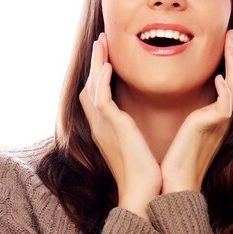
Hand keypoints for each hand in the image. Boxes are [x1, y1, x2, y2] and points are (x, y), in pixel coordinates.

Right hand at [79, 32, 161, 219]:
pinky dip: (103, 80)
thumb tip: (137, 125)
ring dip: (97, 63)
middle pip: (88, 87)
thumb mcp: (135, 147)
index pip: (95, 97)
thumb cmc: (144, 174)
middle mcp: (99, 126)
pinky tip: (109, 65)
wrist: (143, 192)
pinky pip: (101, 98)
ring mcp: (103, 126)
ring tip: (102, 43)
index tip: (106, 57)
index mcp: (105, 130)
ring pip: (91, 87)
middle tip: (101, 42)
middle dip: (94, 63)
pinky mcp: (112, 127)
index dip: (98, 76)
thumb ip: (132, 132)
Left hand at [160, 29, 232, 193]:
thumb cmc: (174, 159)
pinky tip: (219, 77)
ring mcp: (219, 123)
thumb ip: (189, 115)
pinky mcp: (212, 128)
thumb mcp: (183, 130)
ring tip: (229, 44)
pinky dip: (225, 91)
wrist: (174, 182)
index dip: (228, 63)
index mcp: (214, 117)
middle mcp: (221, 119)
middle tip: (230, 35)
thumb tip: (182, 103)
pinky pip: (225, 105)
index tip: (223, 44)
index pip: (227, 84)